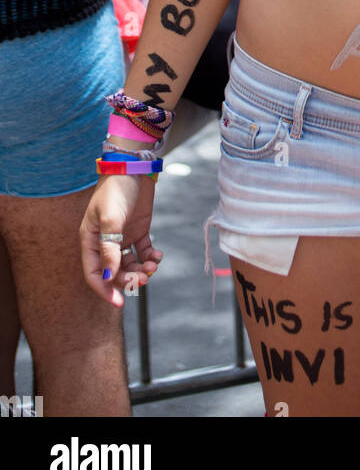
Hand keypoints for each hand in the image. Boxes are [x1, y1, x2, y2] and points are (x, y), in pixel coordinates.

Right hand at [80, 174, 162, 306]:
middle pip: (115, 272)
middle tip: (145, 278)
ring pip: (131, 264)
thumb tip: (108, 277)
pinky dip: (151, 257)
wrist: (135, 166)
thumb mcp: (111, 219)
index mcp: (91, 240)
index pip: (94, 274)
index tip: (119, 303)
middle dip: (129, 279)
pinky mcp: (139, 231)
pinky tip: (158, 255)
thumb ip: (110, 249)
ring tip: (154, 265)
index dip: (105, 290)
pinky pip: (143, 251)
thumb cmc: (117, 189)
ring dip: (142, 269)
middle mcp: (105, 242)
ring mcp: (123, 237)